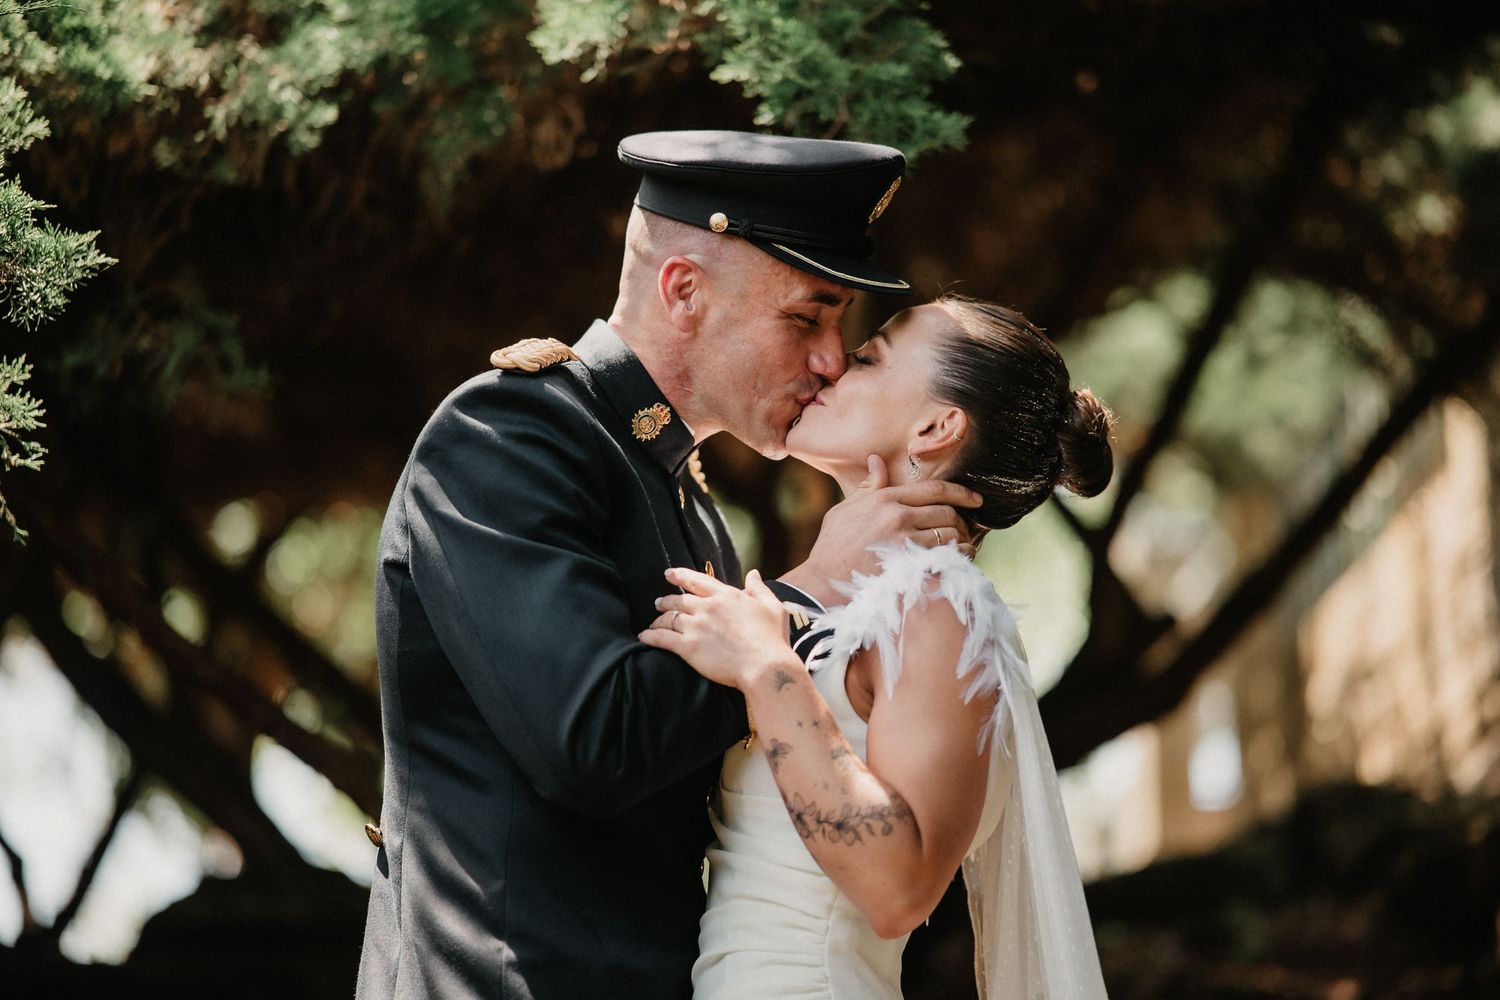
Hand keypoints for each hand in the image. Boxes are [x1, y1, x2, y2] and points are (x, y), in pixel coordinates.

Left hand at [641, 568, 800, 689]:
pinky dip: (651, 636)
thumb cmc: (771, 638)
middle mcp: (708, 607)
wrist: (764, 666)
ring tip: (653, 622)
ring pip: (669, 618)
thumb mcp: (772, 607)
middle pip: (679, 600)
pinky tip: (645, 637)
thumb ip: (760, 589)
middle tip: (658, 602)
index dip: (681, 576)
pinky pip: (663, 638)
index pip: (697, 581)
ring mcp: (696, 626)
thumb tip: (753, 574)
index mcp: (726, 596)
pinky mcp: (688, 647)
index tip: (669, 573)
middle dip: (666, 600)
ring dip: (658, 619)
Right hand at [782, 457, 980, 603]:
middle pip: (947, 512)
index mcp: (885, 499)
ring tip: (964, 547)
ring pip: (950, 535)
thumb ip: (867, 486)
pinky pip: (947, 557)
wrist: (822, 582)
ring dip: (963, 541)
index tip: (976, 499)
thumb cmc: (832, 546)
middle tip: (966, 529)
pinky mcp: (908, 565)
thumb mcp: (845, 509)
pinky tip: (958, 561)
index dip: (961, 492)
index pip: (934, 489)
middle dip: (962, 520)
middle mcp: (897, 516)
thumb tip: (877, 459)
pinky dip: (958, 558)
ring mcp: (904, 541)